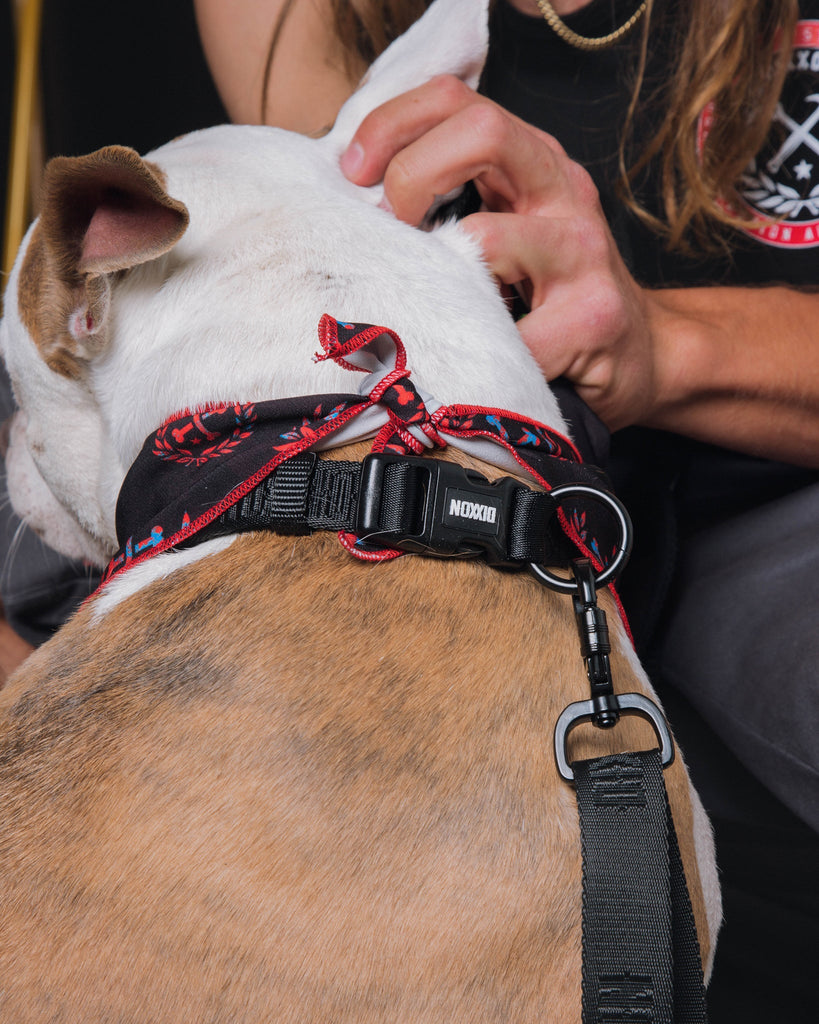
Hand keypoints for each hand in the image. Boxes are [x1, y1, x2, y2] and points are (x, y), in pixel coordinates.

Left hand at [340, 74, 659, 430]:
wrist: (640, 356)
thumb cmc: (552, 298)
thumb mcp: (506, 230)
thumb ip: (453, 201)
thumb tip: (357, 196)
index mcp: (533, 163)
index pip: (455, 99)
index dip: (391, 124)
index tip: (353, 174)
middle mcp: (563, 191)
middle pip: (480, 132)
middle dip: (411, 177)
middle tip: (390, 236)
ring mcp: (583, 251)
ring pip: (486, 236)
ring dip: (438, 278)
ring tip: (433, 308)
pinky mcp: (592, 314)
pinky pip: (507, 333)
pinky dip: (476, 353)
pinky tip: (475, 361)